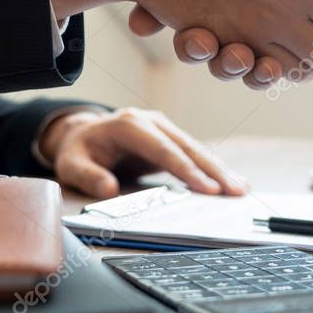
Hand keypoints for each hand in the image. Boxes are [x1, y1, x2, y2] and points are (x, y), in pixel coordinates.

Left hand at [38, 108, 246, 198]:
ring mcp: (164, 128)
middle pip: (188, 147)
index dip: (187, 170)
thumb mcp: (71, 165)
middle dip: (214, 170)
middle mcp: (152, 121)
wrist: (82, 136)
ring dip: (220, 170)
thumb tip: (108, 189)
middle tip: (236, 191)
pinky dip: (214, 168)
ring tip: (241, 188)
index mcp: (129, 125)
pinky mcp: (171, 138)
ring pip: (197, 149)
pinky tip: (232, 179)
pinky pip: (195, 154)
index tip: (208, 189)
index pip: (164, 150)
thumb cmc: (79, 152)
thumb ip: (88, 176)